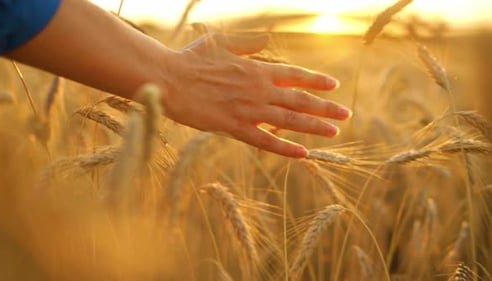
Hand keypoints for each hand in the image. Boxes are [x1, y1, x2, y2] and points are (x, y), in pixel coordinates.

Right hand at [160, 33, 351, 157]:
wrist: (169, 79)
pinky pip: (265, 141)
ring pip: (290, 121)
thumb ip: (248, 43)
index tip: (333, 86)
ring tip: (334, 132)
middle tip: (345, 114)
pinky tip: (304, 154)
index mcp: (257, 69)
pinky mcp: (235, 128)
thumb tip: (268, 39)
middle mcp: (260, 90)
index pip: (296, 75)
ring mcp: (249, 110)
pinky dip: (286, 148)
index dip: (316, 81)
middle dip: (326, 108)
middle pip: (300, 100)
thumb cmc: (192, 59)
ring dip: (314, 127)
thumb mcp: (221, 41)